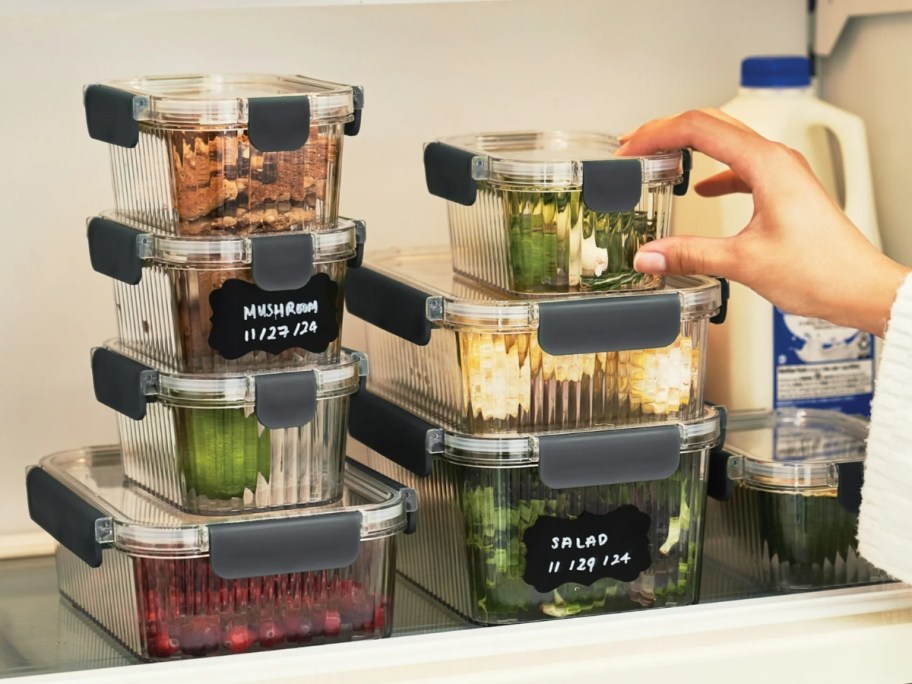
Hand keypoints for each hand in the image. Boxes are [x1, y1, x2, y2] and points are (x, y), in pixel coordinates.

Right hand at [616, 109, 908, 336]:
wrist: (861, 288)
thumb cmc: (822, 271)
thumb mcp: (744, 263)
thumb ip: (690, 255)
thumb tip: (649, 255)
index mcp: (767, 165)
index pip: (698, 129)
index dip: (657, 134)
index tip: (630, 148)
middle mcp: (776, 160)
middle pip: (711, 124)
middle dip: (667, 130)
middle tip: (633, 144)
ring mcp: (782, 173)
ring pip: (726, 141)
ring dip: (689, 145)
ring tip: (658, 157)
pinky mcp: (785, 190)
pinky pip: (742, 166)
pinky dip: (714, 171)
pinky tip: (701, 189)